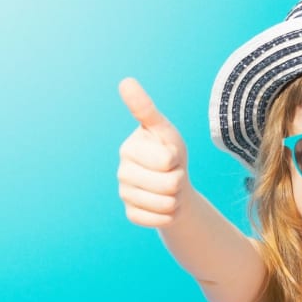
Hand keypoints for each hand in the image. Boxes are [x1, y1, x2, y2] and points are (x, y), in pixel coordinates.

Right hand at [117, 78, 190, 227]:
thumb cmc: (169, 152)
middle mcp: (122, 171)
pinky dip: (169, 215)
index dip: (176, 159)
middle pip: (169, 184)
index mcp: (129, 148)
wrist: (173, 186)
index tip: (170, 155)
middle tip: (172, 174)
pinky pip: (159, 220)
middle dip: (179, 180)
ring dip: (176, 198)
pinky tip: (164, 205)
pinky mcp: (131, 213)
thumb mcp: (165, 130)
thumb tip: (125, 81)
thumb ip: (146, 110)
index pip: (167, 160)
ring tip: (170, 189)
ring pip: (165, 204)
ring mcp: (124, 194)